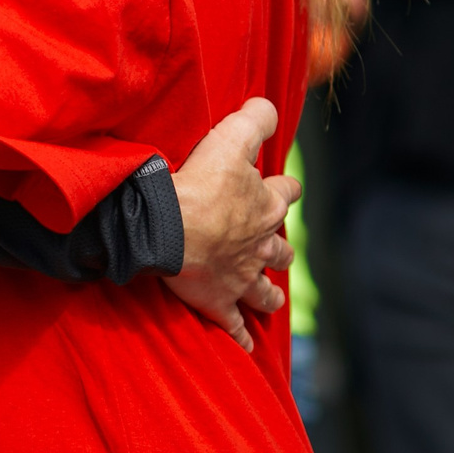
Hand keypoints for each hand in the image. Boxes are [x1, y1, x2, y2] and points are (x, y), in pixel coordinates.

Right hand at [165, 97, 300, 352]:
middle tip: (274, 249)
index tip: (281, 186)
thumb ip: (254, 119)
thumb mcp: (229, 138)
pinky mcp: (218, 302)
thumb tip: (270, 104)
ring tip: (269, 300)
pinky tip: (245, 348)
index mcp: (264, 206)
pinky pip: (233, 326)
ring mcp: (240, 277)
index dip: (283, 188)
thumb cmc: (198, 183)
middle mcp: (259, 244)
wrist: (169, 228)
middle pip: (279, 249)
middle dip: (279, 249)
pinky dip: (239, 337)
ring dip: (267, 294)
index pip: (285, 193)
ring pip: (263, 290)